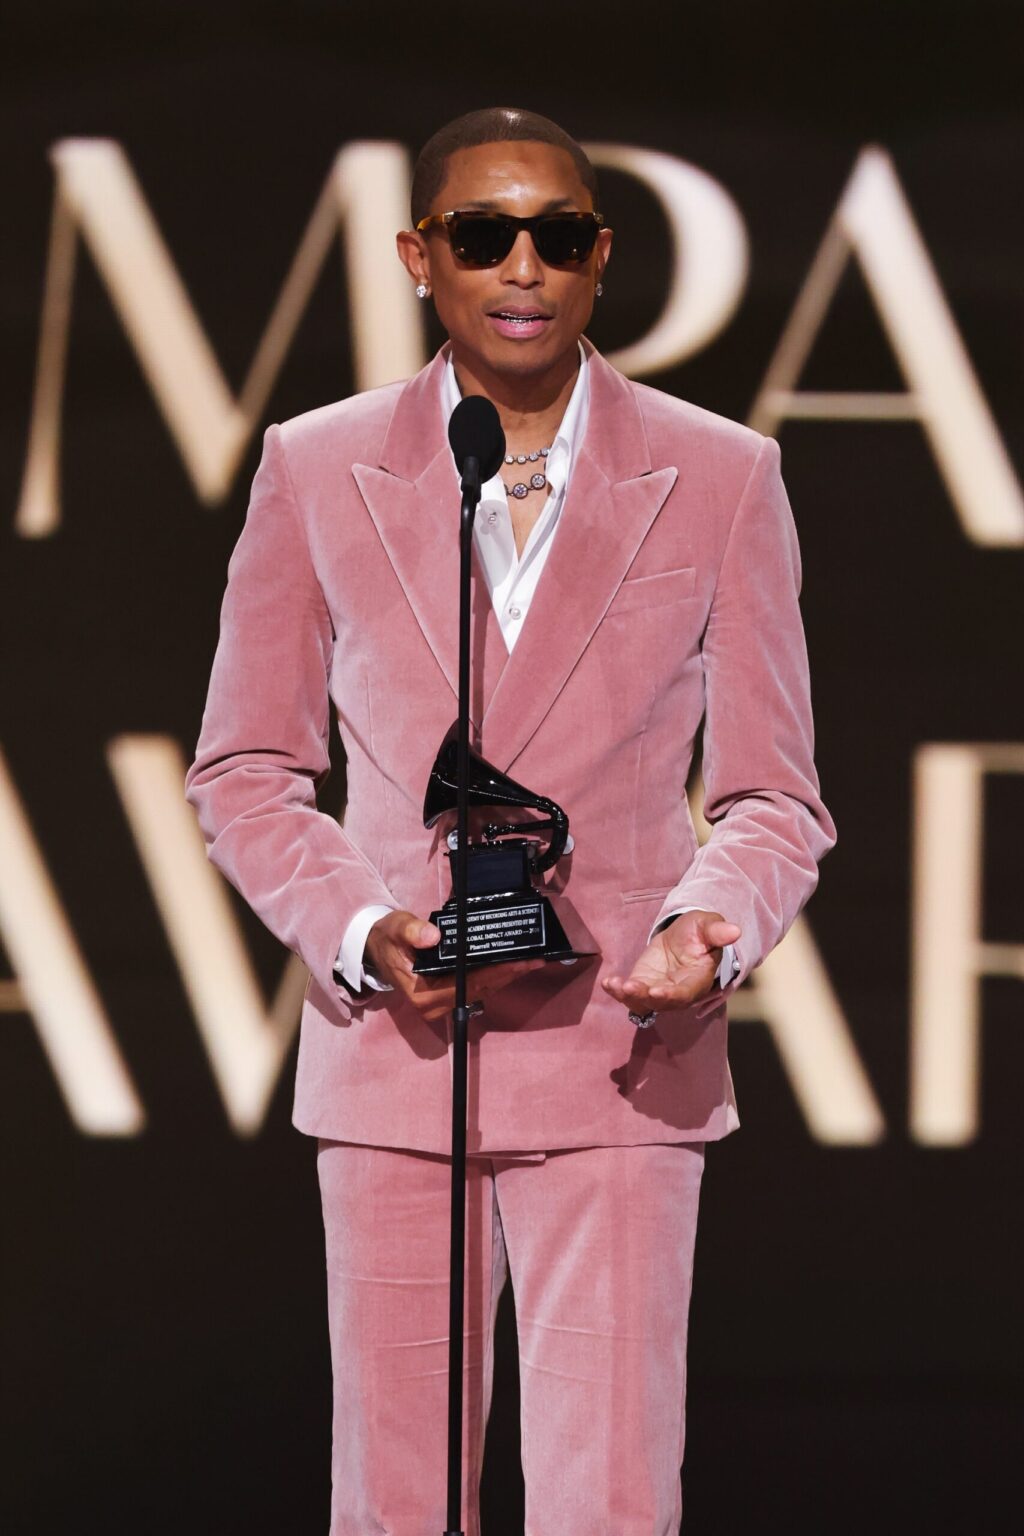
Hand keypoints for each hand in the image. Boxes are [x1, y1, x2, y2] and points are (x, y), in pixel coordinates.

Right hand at [364, 910, 545, 1023]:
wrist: (378, 947)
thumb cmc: (388, 938)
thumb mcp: (397, 928)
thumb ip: (413, 932)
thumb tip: (433, 935)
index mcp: (423, 994)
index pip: (466, 984)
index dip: (493, 973)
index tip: (516, 962)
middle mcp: (435, 1006)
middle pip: (479, 990)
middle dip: (507, 975)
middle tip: (534, 960)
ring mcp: (443, 1003)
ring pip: (481, 991)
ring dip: (506, 976)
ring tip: (530, 961)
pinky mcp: (449, 996)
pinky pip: (477, 987)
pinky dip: (496, 976)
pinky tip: (513, 965)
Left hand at [601, 909, 740, 1014]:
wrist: (682, 936)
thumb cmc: (699, 932)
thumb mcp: (707, 926)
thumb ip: (717, 931)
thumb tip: (735, 930)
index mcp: (697, 980)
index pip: (685, 993)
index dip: (671, 995)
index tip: (656, 991)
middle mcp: (678, 992)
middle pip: (662, 1002)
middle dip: (645, 997)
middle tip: (630, 988)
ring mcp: (658, 991)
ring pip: (643, 1002)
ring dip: (628, 997)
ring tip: (616, 985)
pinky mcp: (642, 986)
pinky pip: (629, 994)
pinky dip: (617, 991)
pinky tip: (608, 983)